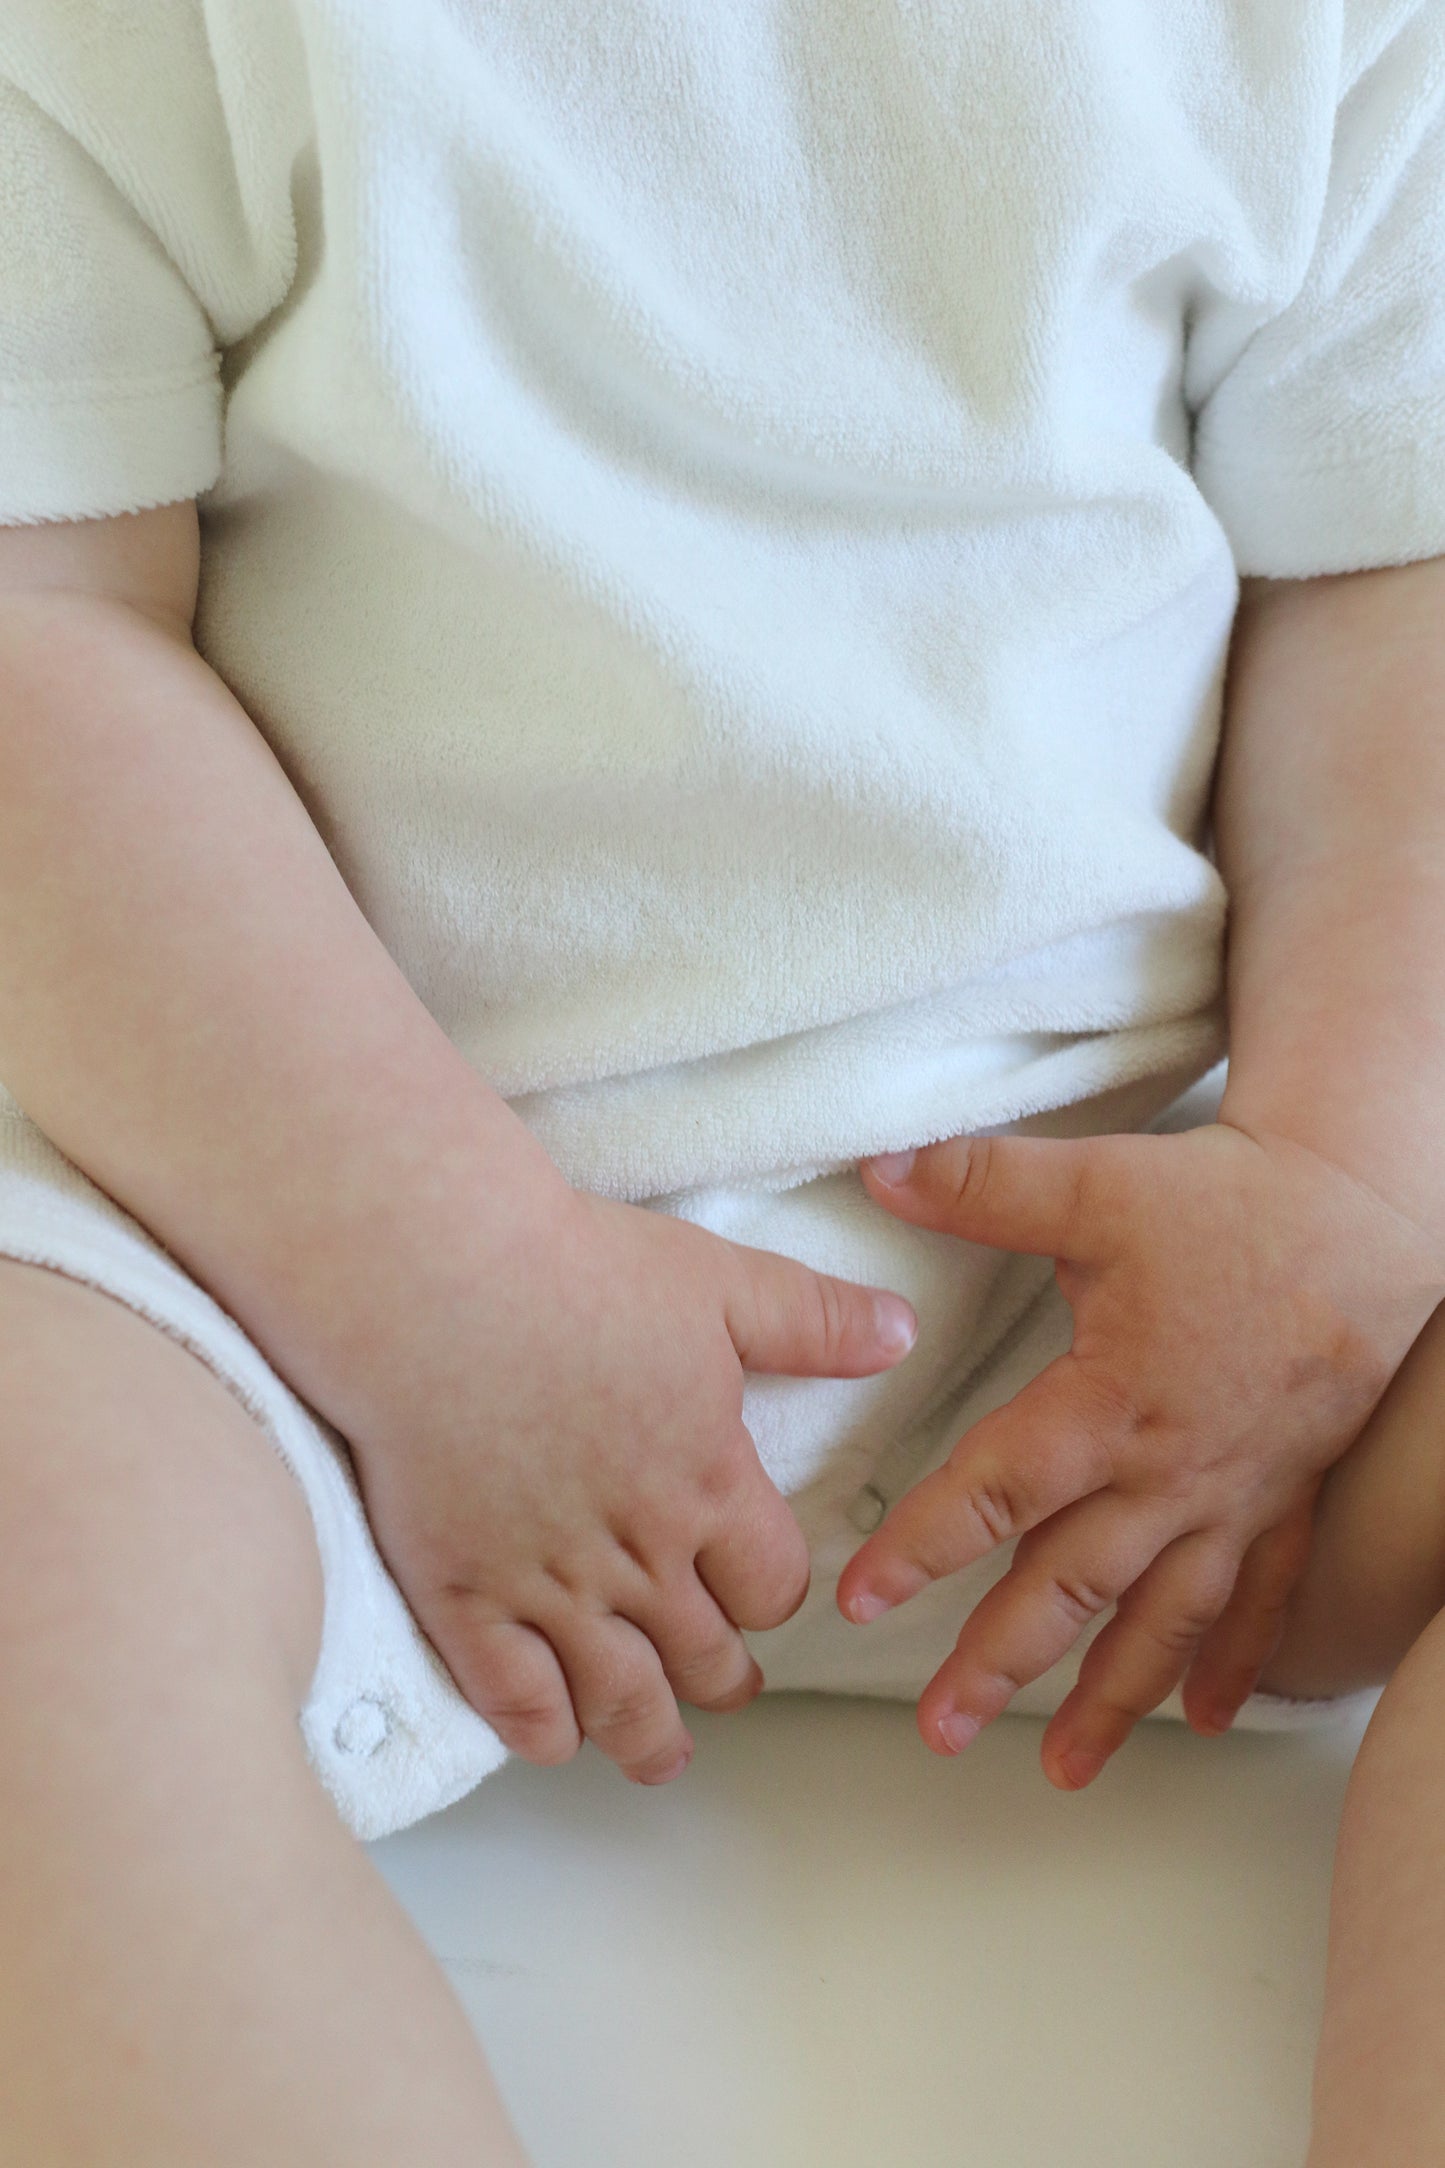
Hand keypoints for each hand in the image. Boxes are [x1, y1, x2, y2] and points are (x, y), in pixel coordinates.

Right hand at [347, 1181, 916, 1784]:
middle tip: (724, 1688)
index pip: (770, 1586)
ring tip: (658, 1756)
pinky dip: (545, 1731)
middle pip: (703, 1655)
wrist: (437, 1286)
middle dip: (723, 1680)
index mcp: (708, 1485)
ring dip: (649, 1737)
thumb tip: (901, 1334)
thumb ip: (813, 1321)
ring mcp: (549, 1585)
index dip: (770, 1598)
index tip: (758, 1596)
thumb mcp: (719, 1282)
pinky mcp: (464, 1595)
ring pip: (620, 1697)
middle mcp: (640, 1554)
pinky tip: (555, 1736)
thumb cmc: (575, 1272)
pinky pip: (515, 1698)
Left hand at [835, 1119, 1443, 1787]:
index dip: (922, 1545)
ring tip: (1058, 1768)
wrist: (1364, 1212)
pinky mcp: (1287, 1496)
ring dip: (1110, 1697)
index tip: (859, 1598)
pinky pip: (1261, 1600)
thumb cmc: (1231, 1203)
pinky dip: (1233, 1663)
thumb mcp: (1096, 1185)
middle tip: (940, 1727)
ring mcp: (1236, 1495)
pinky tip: (1204, 1719)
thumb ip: (981, 1187)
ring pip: (1164, 1617)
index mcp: (1110, 1401)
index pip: (995, 1488)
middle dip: (1001, 1661)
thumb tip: (880, 1172)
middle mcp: (1170, 1470)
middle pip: (1072, 1584)